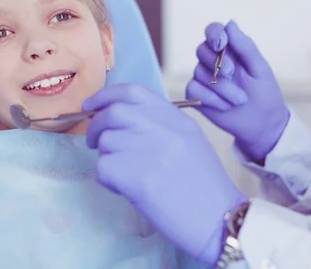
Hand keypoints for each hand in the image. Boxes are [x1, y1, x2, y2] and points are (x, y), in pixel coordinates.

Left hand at [84, 84, 246, 264]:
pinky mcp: (135, 176)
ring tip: (125, 175)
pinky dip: (107, 180)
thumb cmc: (203, 186)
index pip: (132, 91)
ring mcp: (147, 149)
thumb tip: (117, 120)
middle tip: (93, 142)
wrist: (219, 219)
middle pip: (112, 113)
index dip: (105, 96)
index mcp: (175, 116)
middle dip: (95, 127)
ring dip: (107, 158)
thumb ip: (158, 125)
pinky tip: (126, 189)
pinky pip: (103, 169)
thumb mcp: (188, 140)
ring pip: (105, 143)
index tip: (90, 106)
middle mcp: (161, 127)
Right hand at [186, 21, 289, 160]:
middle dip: (218, 63)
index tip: (221, 44)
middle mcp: (212, 61)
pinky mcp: (197, 94)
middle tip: (234, 74)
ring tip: (239, 100)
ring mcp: (203, 78)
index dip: (213, 34)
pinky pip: (193, 89)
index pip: (213, 31)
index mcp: (229, 50)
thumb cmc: (264, 93)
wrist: (261, 124)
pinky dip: (211, 98)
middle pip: (201, 50)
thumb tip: (230, 24)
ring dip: (222, 87)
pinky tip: (225, 106)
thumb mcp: (260, 69)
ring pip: (200, 73)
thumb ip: (245, 47)